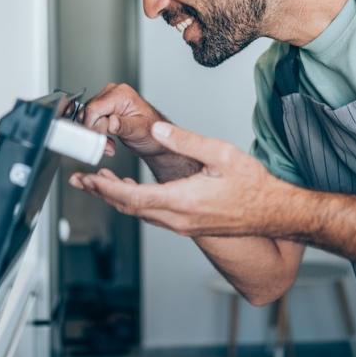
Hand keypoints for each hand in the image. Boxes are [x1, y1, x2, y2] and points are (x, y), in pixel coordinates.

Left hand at [69, 121, 286, 236]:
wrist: (274, 213)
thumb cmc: (254, 185)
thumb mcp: (222, 153)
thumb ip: (186, 140)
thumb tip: (156, 130)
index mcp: (184, 200)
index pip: (134, 197)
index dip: (107, 188)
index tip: (89, 178)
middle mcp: (179, 219)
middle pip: (130, 208)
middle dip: (102, 193)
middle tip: (81, 181)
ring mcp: (184, 226)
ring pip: (140, 214)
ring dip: (117, 199)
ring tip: (98, 184)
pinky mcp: (189, 226)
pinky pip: (153, 216)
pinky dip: (135, 203)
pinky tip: (131, 193)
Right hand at [80, 83, 166, 157]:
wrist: (155, 138)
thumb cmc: (152, 133)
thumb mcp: (139, 131)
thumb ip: (123, 126)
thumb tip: (111, 122)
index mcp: (121, 94)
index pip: (93, 109)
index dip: (92, 127)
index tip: (99, 141)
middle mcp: (112, 93)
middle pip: (87, 113)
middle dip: (94, 133)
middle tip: (108, 146)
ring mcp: (107, 100)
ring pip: (87, 118)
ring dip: (96, 135)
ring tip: (110, 144)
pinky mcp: (104, 108)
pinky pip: (90, 121)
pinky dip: (96, 133)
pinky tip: (108, 140)